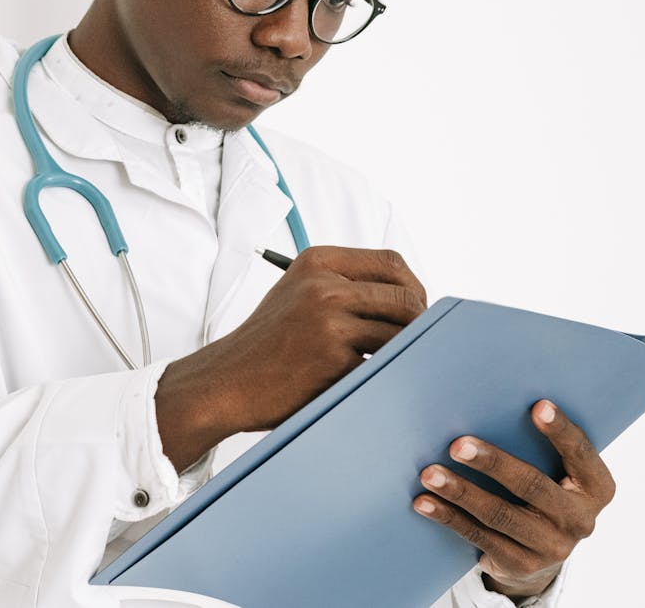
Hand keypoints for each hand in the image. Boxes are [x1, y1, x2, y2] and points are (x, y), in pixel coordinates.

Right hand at [156, 245, 426, 470]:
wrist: (227, 380)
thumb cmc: (268, 343)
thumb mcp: (298, 294)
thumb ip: (344, 285)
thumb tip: (409, 297)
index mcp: (316, 262)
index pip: (391, 262)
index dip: (413, 288)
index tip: (413, 310)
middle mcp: (322, 285)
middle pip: (405, 297)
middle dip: (417, 324)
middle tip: (412, 344)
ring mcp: (327, 320)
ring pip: (400, 333)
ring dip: (402, 353)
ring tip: (387, 364)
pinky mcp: (332, 358)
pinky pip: (381, 365)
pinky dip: (380, 375)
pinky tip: (365, 382)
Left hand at [412, 400, 616, 598]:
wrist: (538, 556)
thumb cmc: (540, 491)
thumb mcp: (553, 472)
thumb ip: (536, 446)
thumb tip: (484, 405)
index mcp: (595, 488)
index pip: (580, 455)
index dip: (561, 431)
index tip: (538, 406)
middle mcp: (580, 520)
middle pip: (531, 485)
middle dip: (493, 463)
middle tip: (457, 445)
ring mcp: (551, 547)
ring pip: (498, 514)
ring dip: (460, 491)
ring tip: (429, 473)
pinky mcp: (520, 565)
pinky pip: (478, 536)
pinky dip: (448, 516)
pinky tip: (424, 502)